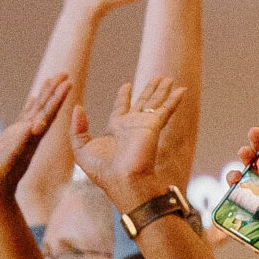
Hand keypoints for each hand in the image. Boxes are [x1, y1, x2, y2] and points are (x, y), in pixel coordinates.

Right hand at [0, 73, 73, 212]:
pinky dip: (30, 105)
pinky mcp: (13, 138)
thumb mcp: (9, 160)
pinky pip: (24, 117)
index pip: (48, 114)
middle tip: (65, 73)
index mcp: (32, 139)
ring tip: (53, 78)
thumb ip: (20, 144)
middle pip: (45, 109)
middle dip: (55, 91)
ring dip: (45, 95)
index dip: (58, 98)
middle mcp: (30, 135)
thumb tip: (34, 128)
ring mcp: (23, 135)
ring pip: (36, 110)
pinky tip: (34, 97)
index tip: (68, 83)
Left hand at [70, 76, 188, 212]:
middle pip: (142, 102)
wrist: (123, 180)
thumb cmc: (102, 171)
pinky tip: (181, 90)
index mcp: (115, 130)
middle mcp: (131, 126)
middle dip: (149, 90)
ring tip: (167, 77)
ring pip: (155, 103)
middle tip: (157, 78)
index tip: (126, 85)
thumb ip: (77, 128)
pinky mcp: (153, 126)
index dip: (123, 96)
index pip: (121, 108)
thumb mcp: (80, 149)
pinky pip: (165, 109)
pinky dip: (174, 100)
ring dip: (162, 90)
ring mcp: (143, 125)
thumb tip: (77, 108)